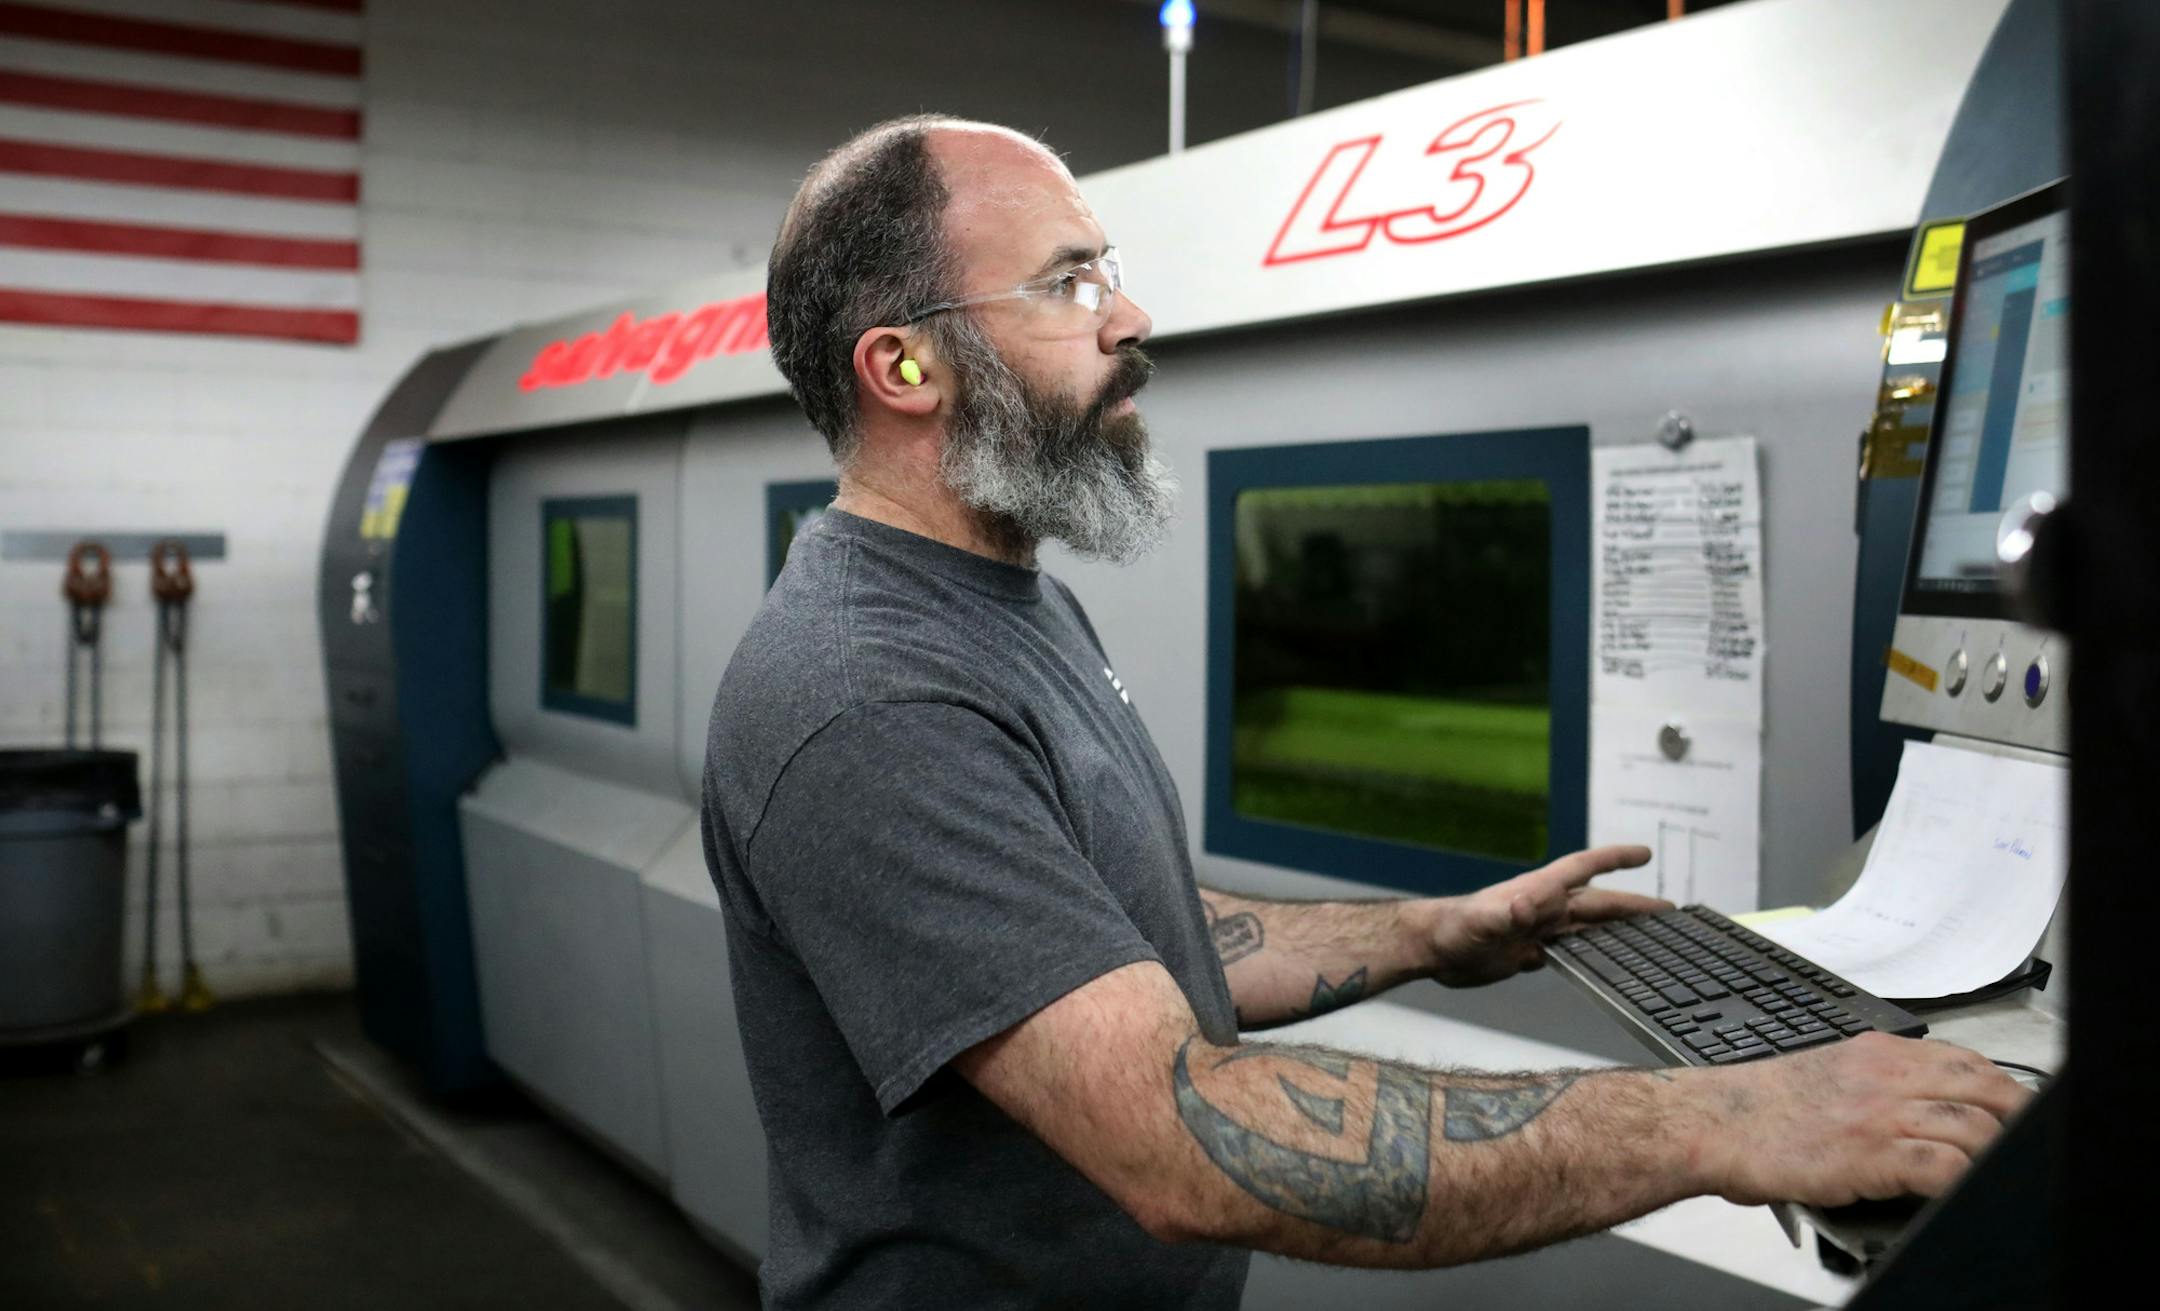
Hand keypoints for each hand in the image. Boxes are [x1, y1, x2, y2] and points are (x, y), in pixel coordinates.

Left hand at [1419, 844, 1661, 986]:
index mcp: (1538, 892)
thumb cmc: (1451, 929)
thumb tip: (1526, 904)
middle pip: (1598, 903)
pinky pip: (1572, 950)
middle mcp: (1544, 908)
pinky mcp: (1530, 952)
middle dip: (1633, 904)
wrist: (1433, 950)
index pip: (1583, 869)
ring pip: (1589, 927)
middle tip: (1669, 910)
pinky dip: (1595, 953)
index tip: (1644, 853)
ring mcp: (1538, 930)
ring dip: (1619, 929)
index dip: (1613, 859)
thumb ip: (1503, 914)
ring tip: (1650, 935)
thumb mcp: (1479, 921)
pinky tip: (1609, 960)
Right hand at [1691, 1032, 2034, 1206]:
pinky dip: (1964, 1180)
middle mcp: (1885, 1077)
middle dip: (2017, 1117)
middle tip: (2027, 1142)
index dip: (2002, 1089)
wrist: (1711, 1123)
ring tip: (2003, 1171)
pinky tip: (1964, 1189)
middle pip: (1983, 1089)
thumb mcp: (1826, 1075)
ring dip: (1997, 1152)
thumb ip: (1874, 1085)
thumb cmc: (1758, 1108)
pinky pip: (1942, 1167)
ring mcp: (1879, 1114)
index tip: (2016, 1111)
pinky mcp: (1870, 1155)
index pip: (1964, 1062)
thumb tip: (1914, 1112)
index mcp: (1876, 1054)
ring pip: (1973, 1126)